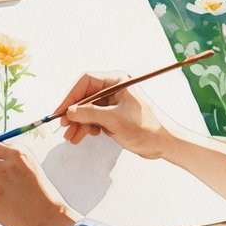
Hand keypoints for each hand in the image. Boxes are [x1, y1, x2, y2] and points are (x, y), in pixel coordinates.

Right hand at [54, 71, 174, 159]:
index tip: (61, 110)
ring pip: (87, 109)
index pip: (86, 81)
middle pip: (84, 96)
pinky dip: (86, 127)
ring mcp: (112, 103)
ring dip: (78, 123)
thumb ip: (90, 114)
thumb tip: (69, 112)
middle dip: (74, 112)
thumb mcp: (114, 120)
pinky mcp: (113, 116)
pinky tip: (82, 136)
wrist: (164, 144)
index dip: (71, 95)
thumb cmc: (145, 127)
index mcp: (116, 81)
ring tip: (71, 138)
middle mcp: (113, 89)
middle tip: (64, 127)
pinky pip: (93, 118)